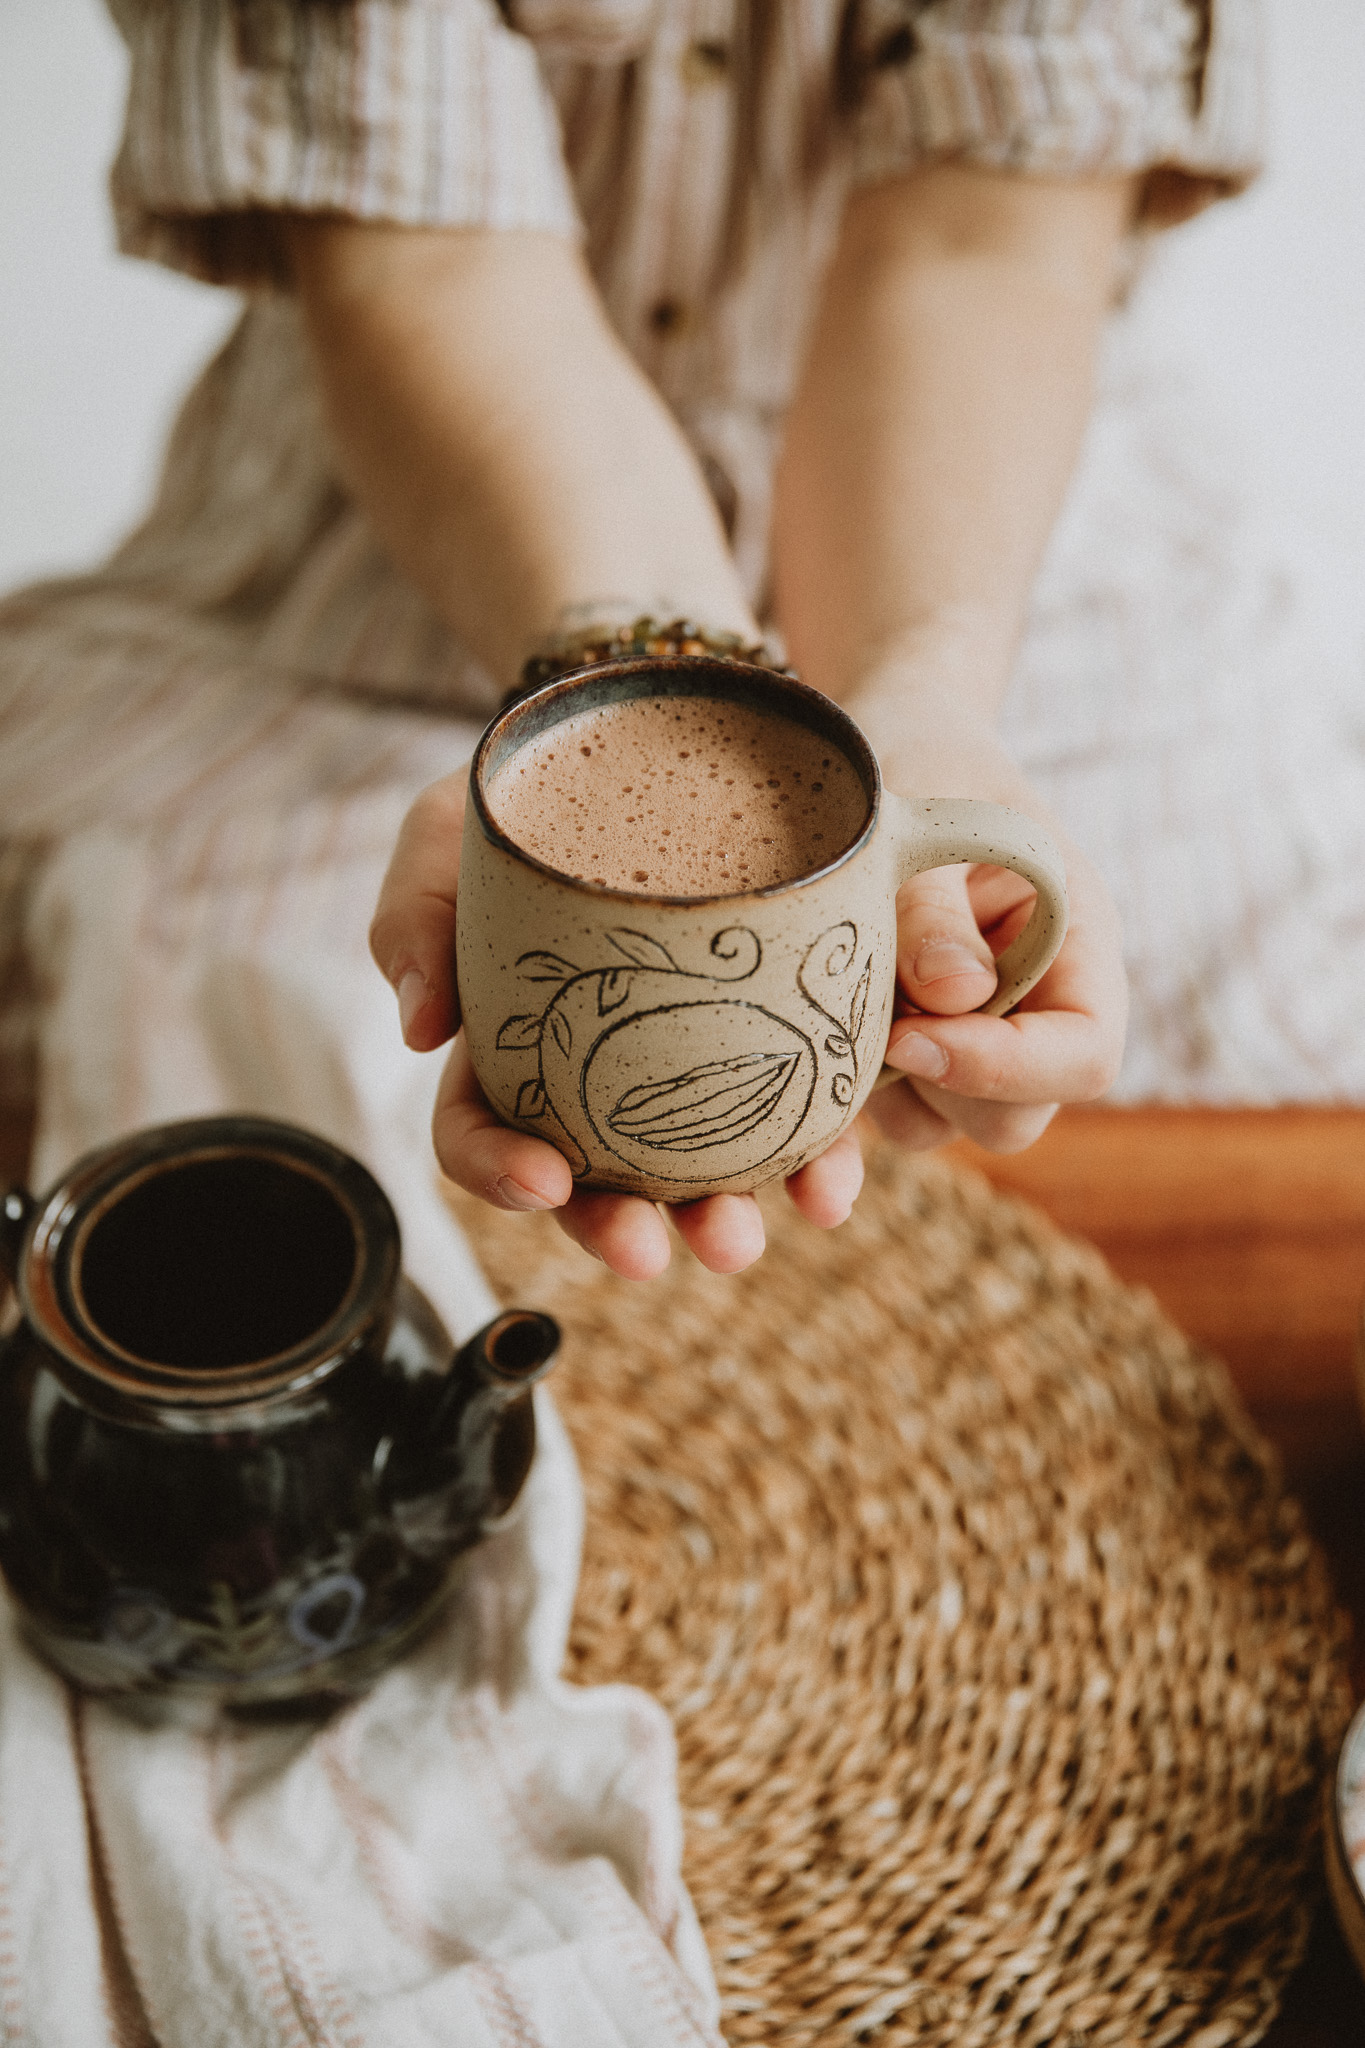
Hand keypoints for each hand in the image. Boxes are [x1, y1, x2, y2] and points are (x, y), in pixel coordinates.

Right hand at [370, 768, 865, 1279]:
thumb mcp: (448, 830)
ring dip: (712, 1220)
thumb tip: (420, 1027)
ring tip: (738, 1237)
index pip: (481, 1131)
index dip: (499, 1171)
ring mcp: (688, 1069)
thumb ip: (414, 912)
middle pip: (591, 1180)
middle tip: (645, 1245)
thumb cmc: (539, 795)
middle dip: (614, 1227)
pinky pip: (797, 1119)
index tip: (543, 1178)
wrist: (666, 740)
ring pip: (695, 1173)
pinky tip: (828, 1189)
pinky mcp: (776, 1044)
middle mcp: (594, 1077)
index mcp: (506, 1045)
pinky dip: (815, 1164)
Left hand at [867, 731, 1127, 1153]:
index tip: (912, 1037)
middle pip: (1012, 1117)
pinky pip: (876, 1115)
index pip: (1083, 1055)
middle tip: (862, 1005)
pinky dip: (832, 1113)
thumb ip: (934, 906)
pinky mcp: (900, 1054)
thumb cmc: (923, 762)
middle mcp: (1033, 1011)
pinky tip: (792, 1084)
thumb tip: (952, 997)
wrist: (888, 743)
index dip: (1005, 1068)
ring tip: (828, 987)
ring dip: (874, 1086)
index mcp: (1076, 950)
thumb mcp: (932, 812)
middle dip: (933, 1081)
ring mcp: (966, 1041)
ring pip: (937, 1125)